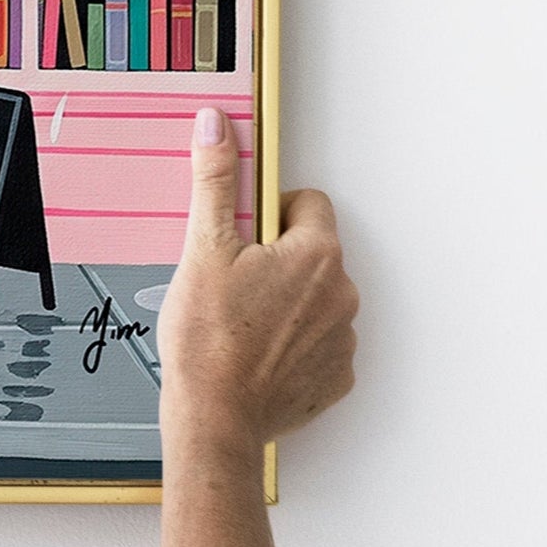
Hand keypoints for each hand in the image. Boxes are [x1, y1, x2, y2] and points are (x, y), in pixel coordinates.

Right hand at [158, 108, 358, 466]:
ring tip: (240, 319)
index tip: (241, 236)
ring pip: (314, 296)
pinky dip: (291, 341)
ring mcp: (343, 341)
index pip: (308, 203)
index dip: (269, 213)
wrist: (214, 420)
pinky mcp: (335, 379)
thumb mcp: (203, 245)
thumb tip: (218, 125)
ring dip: (285, 299)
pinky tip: (255, 349)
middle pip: (311, 250)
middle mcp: (342, 295)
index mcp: (316, 255)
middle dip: (275, 257)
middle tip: (231, 280)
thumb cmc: (207, 337)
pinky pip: (318, 342)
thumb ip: (217, 179)